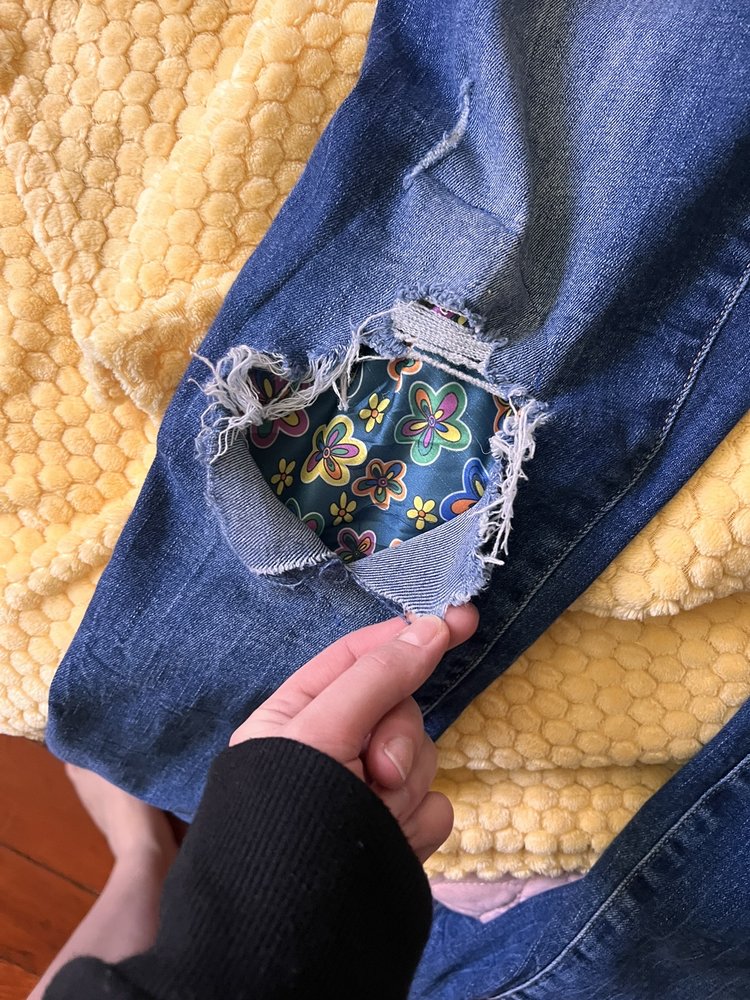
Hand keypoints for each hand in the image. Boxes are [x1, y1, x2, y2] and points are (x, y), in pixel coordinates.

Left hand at [230, 605, 478, 861]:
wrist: (291, 930)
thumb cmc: (285, 814)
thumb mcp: (320, 731)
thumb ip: (377, 678)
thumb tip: (432, 626)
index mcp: (301, 714)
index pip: (360, 658)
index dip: (409, 634)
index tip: (461, 619)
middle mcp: (335, 748)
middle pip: (400, 710)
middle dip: (397, 740)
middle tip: (375, 772)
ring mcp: (368, 793)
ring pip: (422, 760)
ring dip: (403, 788)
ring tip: (370, 815)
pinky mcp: (395, 833)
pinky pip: (434, 808)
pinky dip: (415, 826)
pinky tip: (387, 841)